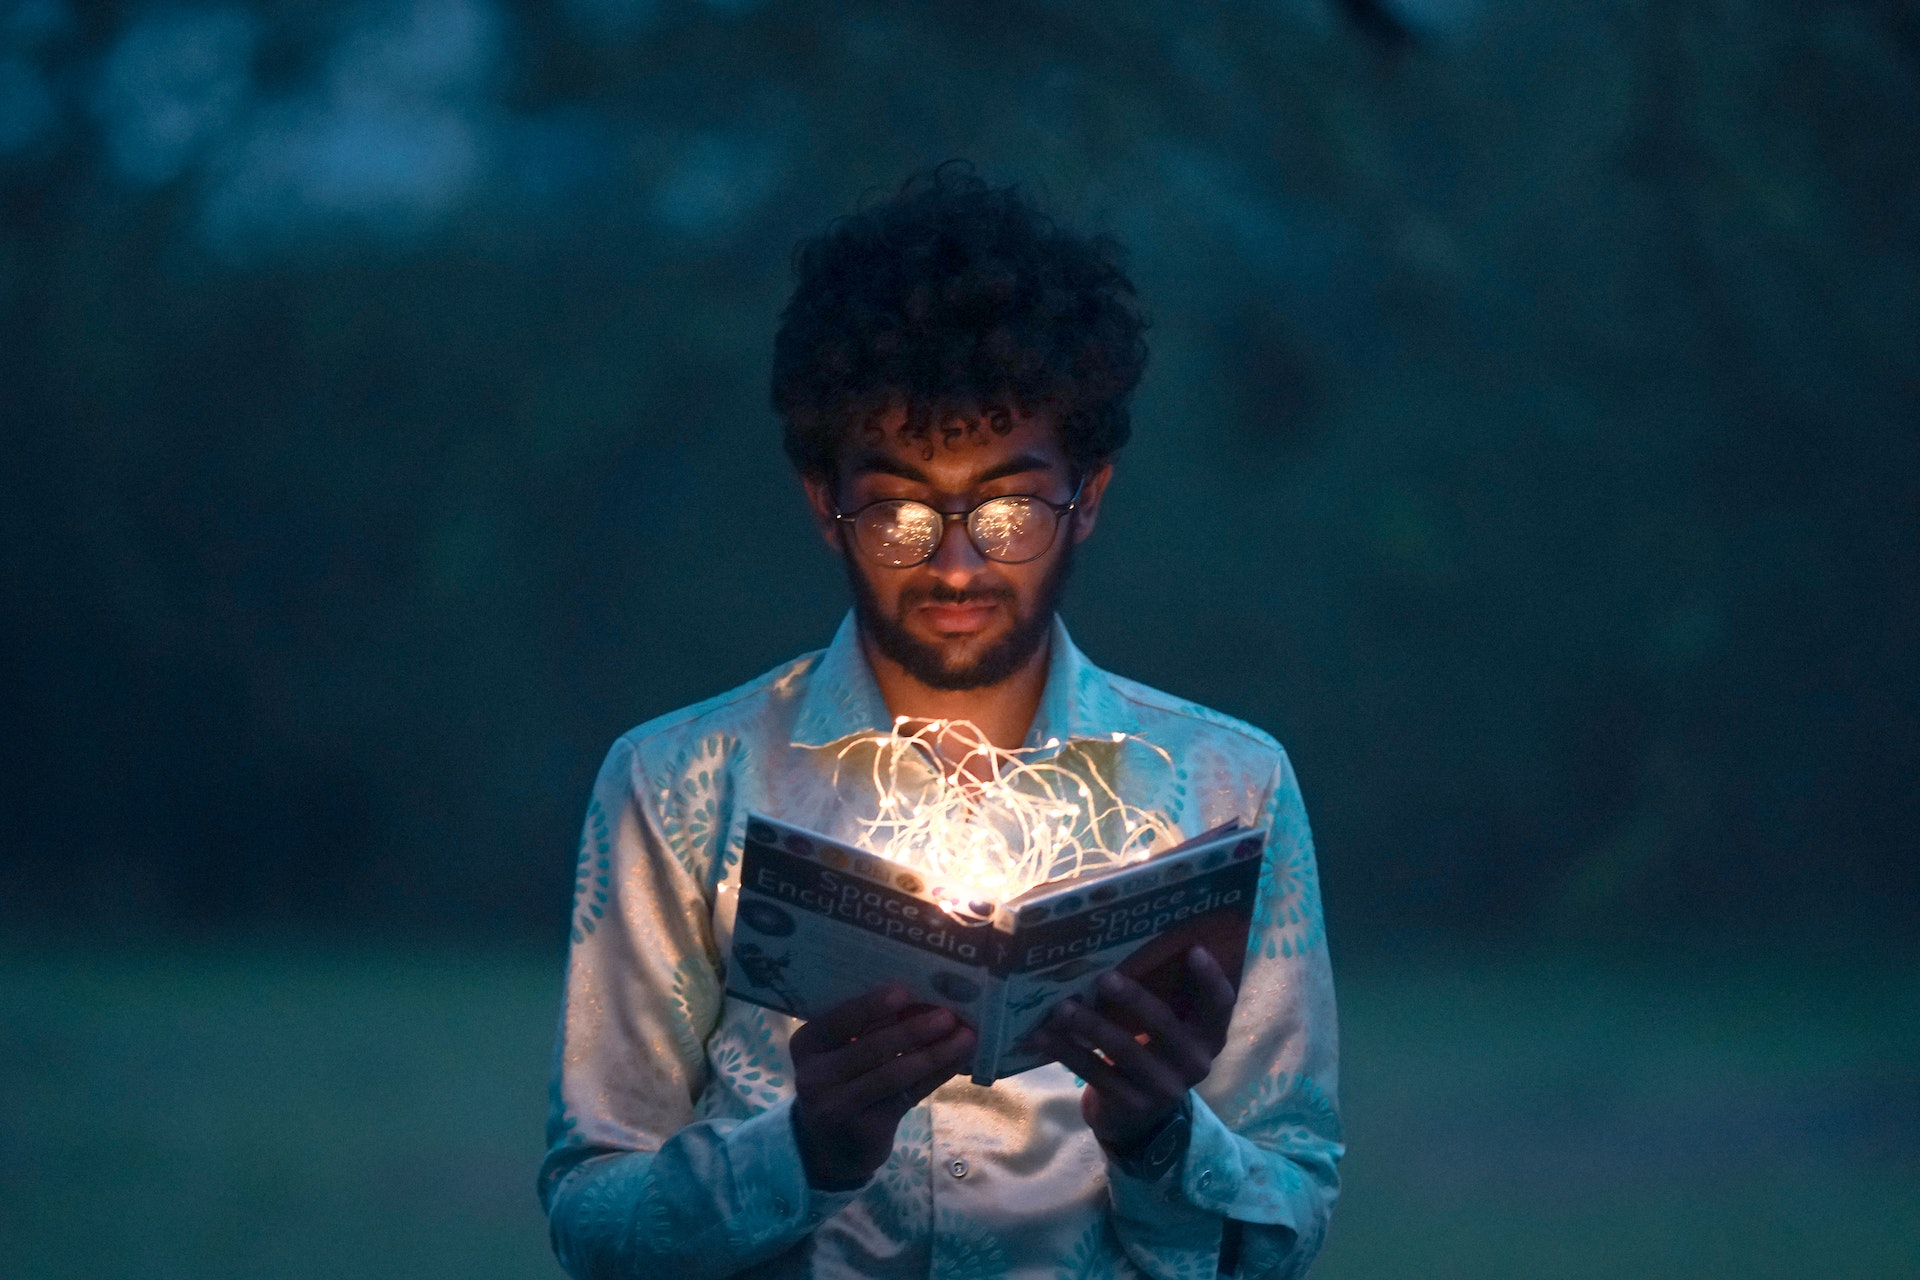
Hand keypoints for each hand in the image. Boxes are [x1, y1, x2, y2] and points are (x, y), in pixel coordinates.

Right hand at [789, 982, 975, 1189]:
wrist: (829, 1148)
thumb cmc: (842, 1080)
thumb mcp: (840, 1052)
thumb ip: (870, 1028)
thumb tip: (923, 997)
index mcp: (807, 1043)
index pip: (839, 1020)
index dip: (871, 1006)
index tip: (905, 991)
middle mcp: (814, 1076)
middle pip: (871, 1048)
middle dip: (914, 1029)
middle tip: (948, 1015)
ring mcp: (837, 1107)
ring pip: (894, 1074)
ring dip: (934, 1053)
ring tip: (964, 1036)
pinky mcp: (866, 1129)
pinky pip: (908, 1095)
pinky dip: (936, 1074)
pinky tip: (957, 1060)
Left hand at [1029, 946, 1237, 1154]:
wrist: (1137, 1119)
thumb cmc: (1152, 1051)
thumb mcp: (1168, 1030)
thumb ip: (1164, 996)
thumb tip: (1130, 939)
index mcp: (1209, 1036)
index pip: (1220, 1006)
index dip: (1211, 979)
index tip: (1195, 949)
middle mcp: (1194, 1063)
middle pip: (1165, 1026)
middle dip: (1134, 999)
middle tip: (1105, 977)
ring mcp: (1163, 1088)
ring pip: (1124, 1050)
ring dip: (1091, 1025)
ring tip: (1062, 1007)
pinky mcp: (1130, 1105)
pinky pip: (1094, 1072)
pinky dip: (1065, 1051)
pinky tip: (1041, 1036)